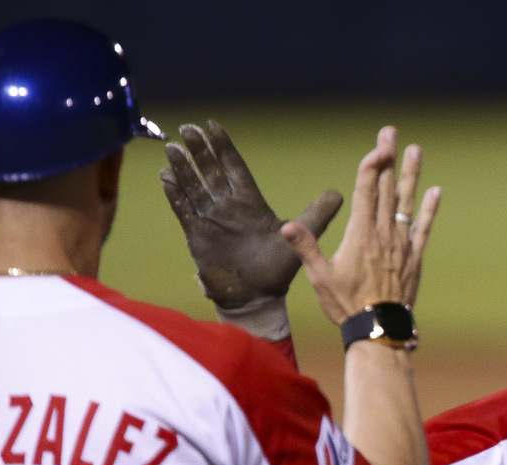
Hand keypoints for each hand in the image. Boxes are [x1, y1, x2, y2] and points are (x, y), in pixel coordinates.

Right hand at [160, 120, 342, 308]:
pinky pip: (184, 210)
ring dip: (184, 168)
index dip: (223, 147)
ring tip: (173, 147)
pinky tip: (166, 176)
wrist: (258, 297)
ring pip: (195, 187)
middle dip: (200, 151)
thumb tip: (340, 193)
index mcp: (250, 203)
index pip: (234, 167)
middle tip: (189, 127)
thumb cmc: (278, 269)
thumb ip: (318, 214)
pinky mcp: (198, 236)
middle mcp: (228, 207)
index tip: (212, 125)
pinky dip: (175, 195)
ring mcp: (211, 220)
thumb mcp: (301, 235)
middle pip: (211, 172)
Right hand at [281, 125, 440, 324]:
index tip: (377, 147)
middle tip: (391, 132)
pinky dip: (430, 210)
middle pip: (387, 189)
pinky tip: (436, 192)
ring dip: (411, 176)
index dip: (372, 166)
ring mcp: (401, 245)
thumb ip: (306, 249)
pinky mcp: (414, 259)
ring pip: (407, 203)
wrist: (379, 330)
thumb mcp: (320, 277)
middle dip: (388, 159)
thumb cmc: (346, 305)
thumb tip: (285, 227)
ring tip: (415, 150)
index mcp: (360, 234)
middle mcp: (383, 234)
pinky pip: (424, 229)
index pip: (366, 190)